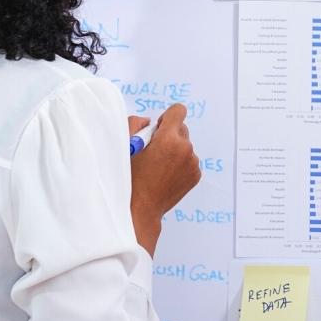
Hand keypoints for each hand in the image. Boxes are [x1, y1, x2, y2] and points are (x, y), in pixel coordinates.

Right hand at [128, 103, 201, 255]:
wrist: (139, 209)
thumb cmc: (128, 178)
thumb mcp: (125, 145)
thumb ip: (136, 124)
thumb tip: (150, 121)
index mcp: (168, 139)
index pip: (178, 111)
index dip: (167, 117)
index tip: (159, 127)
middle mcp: (185, 149)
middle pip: (182, 129)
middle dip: (169, 135)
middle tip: (152, 150)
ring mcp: (192, 163)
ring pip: (185, 146)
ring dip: (174, 151)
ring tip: (157, 166)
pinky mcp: (195, 175)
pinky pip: (189, 161)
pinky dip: (179, 164)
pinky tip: (164, 175)